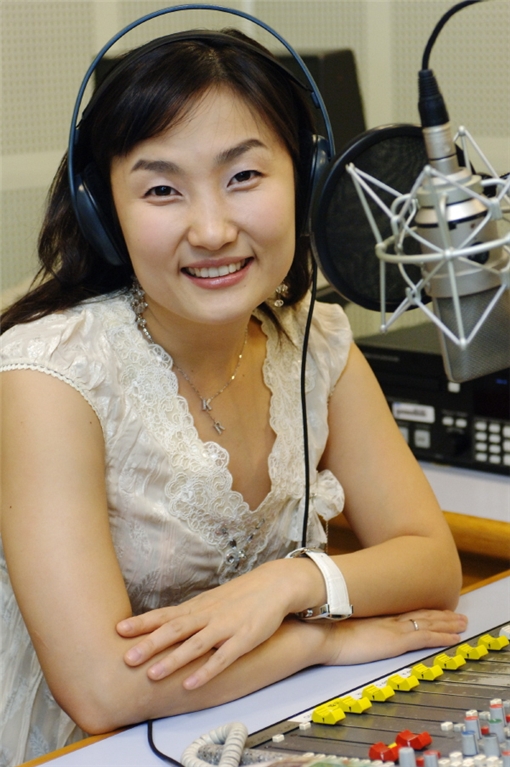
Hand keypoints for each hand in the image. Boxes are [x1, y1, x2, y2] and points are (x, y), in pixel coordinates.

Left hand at [116, 559, 316, 689]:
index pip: (165, 614)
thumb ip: (191, 615)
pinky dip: (206, 671)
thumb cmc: (241, 595)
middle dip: (149, 644)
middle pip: (174, 629)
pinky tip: (191, 684)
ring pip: (195, 644)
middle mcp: (207, 615)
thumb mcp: (212, 601)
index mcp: (198, 607)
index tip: (119, 629)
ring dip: (173, 659)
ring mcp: (225, 627)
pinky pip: (222, 658)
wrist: (274, 584)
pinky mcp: (243, 639)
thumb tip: (164, 626)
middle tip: (126, 657)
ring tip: (152, 675)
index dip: (142, 622)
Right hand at [324, 609, 467, 665]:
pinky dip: (442, 637)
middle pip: (421, 613)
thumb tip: (346, 623)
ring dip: (447, 623)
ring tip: (462, 623)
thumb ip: (351, 623)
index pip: (406, 611)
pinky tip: (453, 638)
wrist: (320, 632)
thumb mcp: (339, 624)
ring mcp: (393, 628)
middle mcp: (387, 618)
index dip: (423, 609)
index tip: (435, 609)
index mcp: (376, 615)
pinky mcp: (396, 640)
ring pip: (428, 623)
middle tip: (457, 615)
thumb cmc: (323, 630)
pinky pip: (426, 637)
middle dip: (441, 614)